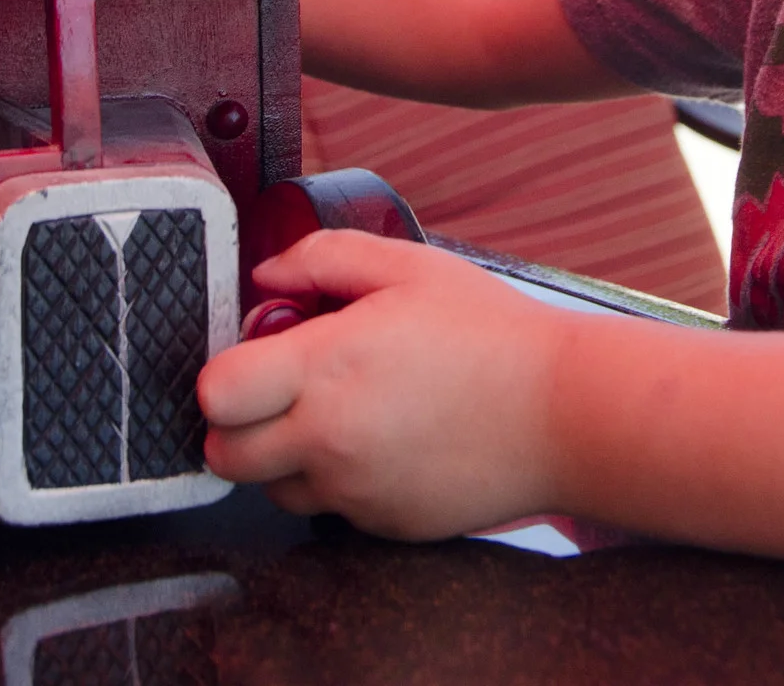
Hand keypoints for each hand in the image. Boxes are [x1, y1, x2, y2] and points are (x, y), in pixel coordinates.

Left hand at [198, 229, 569, 537]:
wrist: (567, 414)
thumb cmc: (495, 337)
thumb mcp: (409, 268)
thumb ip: (324, 258)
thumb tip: (267, 275)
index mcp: (327, 370)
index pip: (216, 394)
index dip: (226, 373)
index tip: (257, 356)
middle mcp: (330, 441)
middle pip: (225, 455)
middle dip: (239, 422)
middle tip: (284, 390)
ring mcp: (356, 492)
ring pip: (274, 488)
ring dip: (286, 456)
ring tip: (344, 413)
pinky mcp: (384, 526)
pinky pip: (332, 508)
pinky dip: (341, 480)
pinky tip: (388, 440)